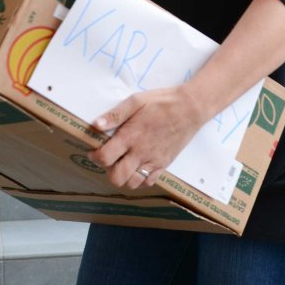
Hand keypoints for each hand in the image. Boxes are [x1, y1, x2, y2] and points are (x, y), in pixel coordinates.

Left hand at [88, 86, 204, 190]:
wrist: (190, 108)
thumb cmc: (162, 102)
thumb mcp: (137, 100)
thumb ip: (116, 114)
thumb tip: (96, 125)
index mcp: (131, 136)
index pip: (105, 158)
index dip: (95, 157)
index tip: (94, 151)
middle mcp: (140, 153)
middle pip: (117, 177)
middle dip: (108, 170)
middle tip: (110, 157)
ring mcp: (153, 161)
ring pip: (132, 183)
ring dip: (124, 176)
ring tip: (123, 162)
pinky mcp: (164, 165)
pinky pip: (148, 182)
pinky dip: (140, 179)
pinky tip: (138, 165)